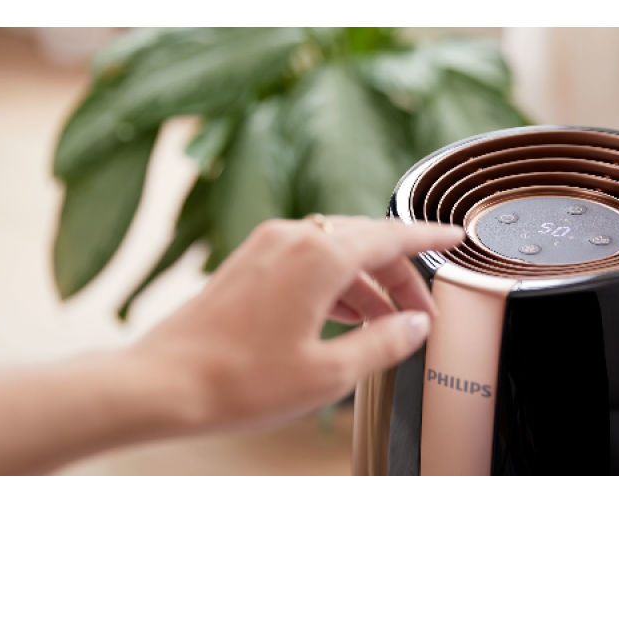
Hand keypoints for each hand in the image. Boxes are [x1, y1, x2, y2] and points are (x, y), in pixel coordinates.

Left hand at [132, 216, 464, 432]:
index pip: (393, 236)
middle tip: (420, 314)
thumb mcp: (329, 373)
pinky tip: (342, 316)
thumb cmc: (240, 382)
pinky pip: (307, 259)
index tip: (455, 238)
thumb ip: (383, 343)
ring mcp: (267, 246)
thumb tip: (416, 326)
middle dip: (399, 276)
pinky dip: (334, 283)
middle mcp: (294, 237)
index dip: (430, 238)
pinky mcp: (249, 261)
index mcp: (320, 256)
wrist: (163, 383)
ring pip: (336, 251)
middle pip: (367, 242)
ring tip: (384, 324)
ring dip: (366, 283)